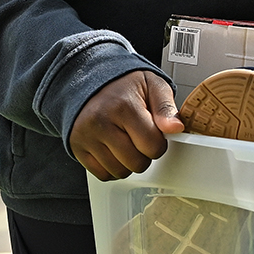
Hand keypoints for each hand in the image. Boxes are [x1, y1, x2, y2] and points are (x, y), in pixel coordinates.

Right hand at [68, 69, 184, 181]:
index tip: (152, 132)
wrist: (89, 78)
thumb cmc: (122, 84)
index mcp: (123, 106)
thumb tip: (176, 128)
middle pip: (137, 163)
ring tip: (125, 142)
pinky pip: (102, 174)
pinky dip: (111, 168)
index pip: (152, 146)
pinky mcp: (77, 147)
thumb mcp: (151, 84)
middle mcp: (101, 122)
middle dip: (144, 154)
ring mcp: (87, 137)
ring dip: (128, 163)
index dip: (158, 143)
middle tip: (138, 138)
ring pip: (120, 172)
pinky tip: (113, 151)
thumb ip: (166, 107)